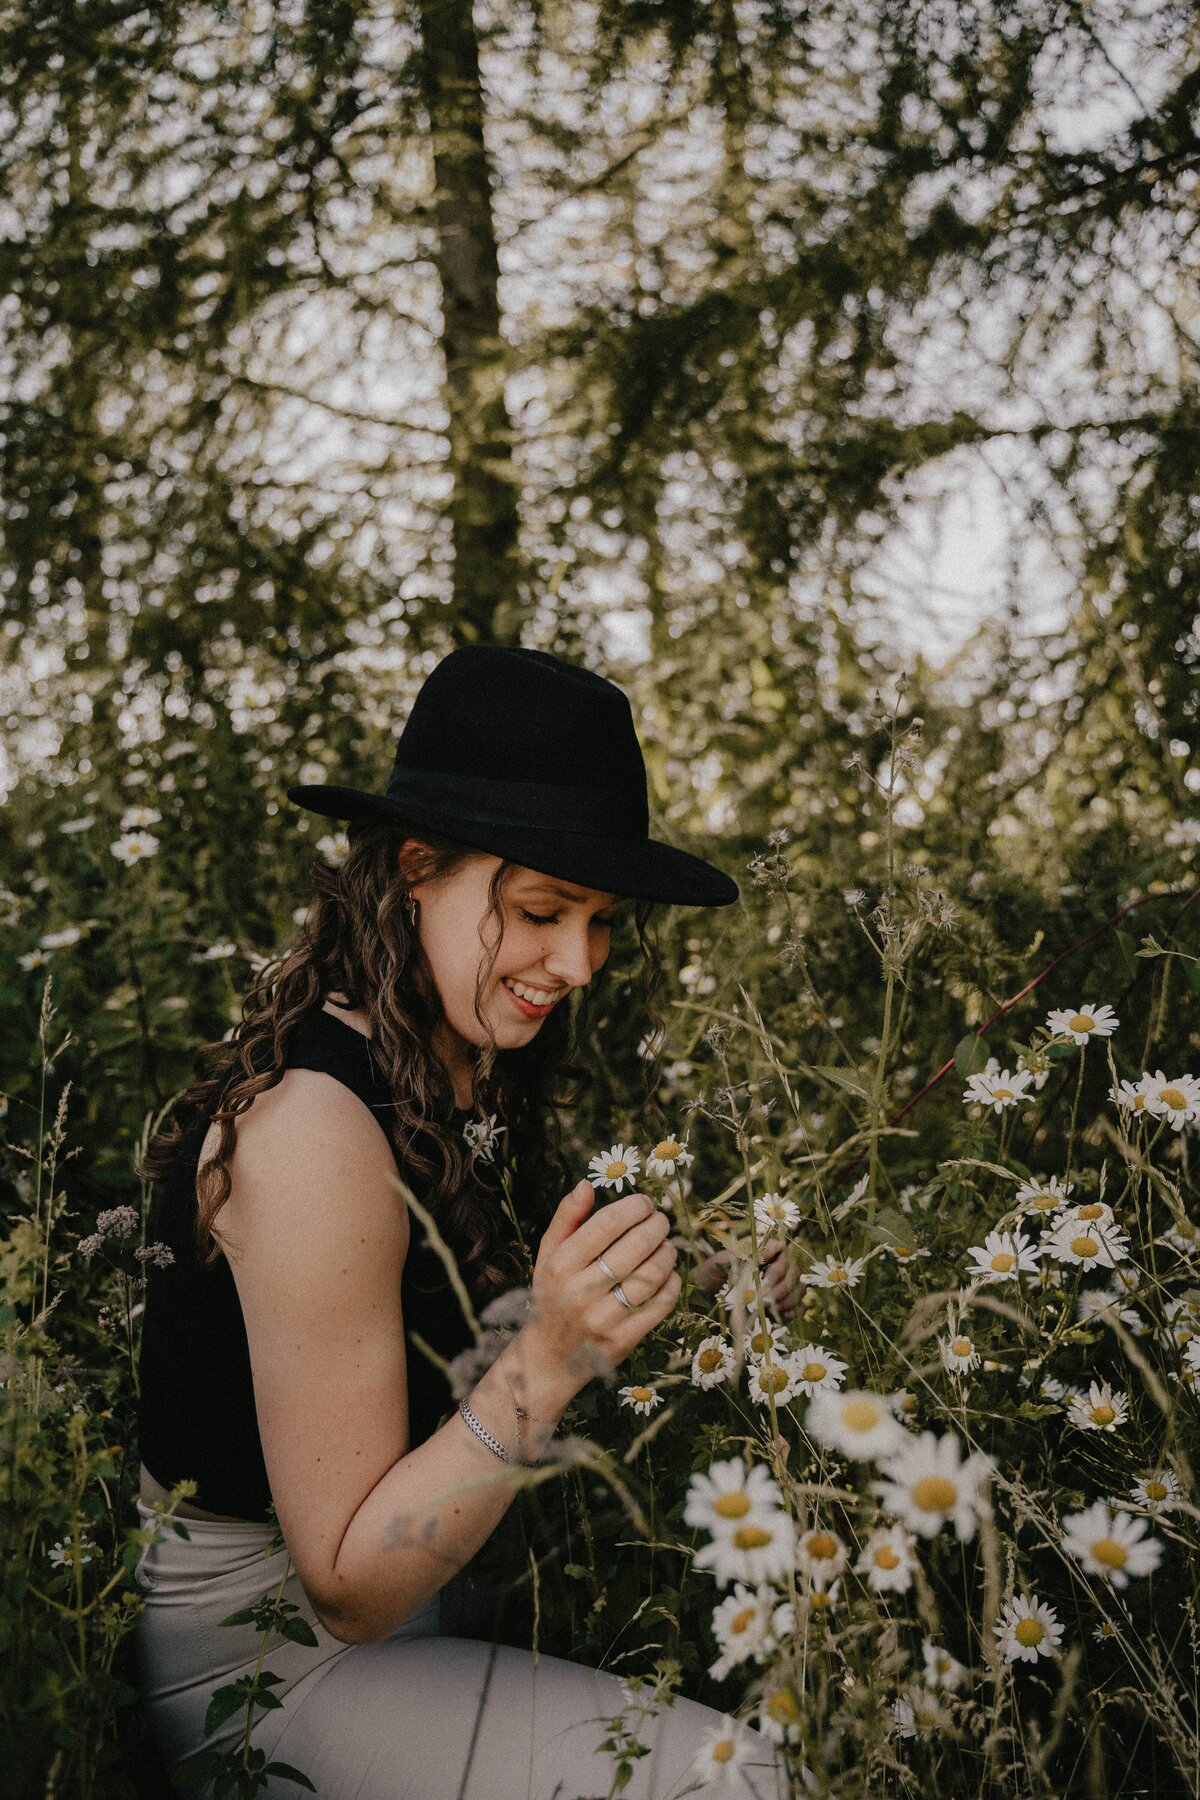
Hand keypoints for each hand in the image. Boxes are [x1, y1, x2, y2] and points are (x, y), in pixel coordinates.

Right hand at [506, 1181, 680, 1410]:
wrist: (548, 1358)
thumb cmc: (551, 1296)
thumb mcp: (548, 1255)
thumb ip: (566, 1218)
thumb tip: (587, 1185)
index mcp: (561, 1265)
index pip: (606, 1224)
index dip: (633, 1208)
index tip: (644, 1204)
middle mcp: (579, 1292)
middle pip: (635, 1247)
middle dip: (657, 1226)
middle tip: (661, 1221)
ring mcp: (602, 1319)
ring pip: (651, 1275)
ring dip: (667, 1253)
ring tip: (665, 1246)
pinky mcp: (622, 1340)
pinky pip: (660, 1305)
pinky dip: (671, 1283)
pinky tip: (667, 1274)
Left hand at [696, 1240, 805, 1319]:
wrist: (705, 1290)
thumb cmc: (716, 1269)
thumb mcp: (728, 1258)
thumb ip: (751, 1253)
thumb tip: (776, 1246)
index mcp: (766, 1251)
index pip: (786, 1254)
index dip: (779, 1267)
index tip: (766, 1278)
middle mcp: (778, 1266)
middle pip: (795, 1273)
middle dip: (782, 1287)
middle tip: (765, 1298)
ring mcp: (782, 1285)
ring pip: (799, 1289)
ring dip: (788, 1300)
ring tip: (769, 1308)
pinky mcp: (783, 1303)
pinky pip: (799, 1306)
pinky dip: (793, 1311)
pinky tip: (779, 1315)